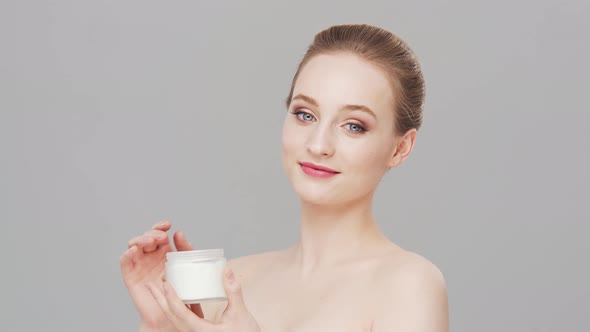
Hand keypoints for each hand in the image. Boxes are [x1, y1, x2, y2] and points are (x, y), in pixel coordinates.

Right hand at [120, 221, 204, 330]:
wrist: (171, 314)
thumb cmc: (180, 291)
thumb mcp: (186, 267)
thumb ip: (185, 250)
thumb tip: (179, 233)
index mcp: (163, 252)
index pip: (159, 233)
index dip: (160, 226)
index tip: (168, 225)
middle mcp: (150, 256)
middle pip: (145, 237)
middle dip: (152, 233)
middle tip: (161, 238)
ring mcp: (139, 265)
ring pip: (133, 245)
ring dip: (140, 240)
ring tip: (150, 242)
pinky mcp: (130, 276)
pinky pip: (124, 261)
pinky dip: (127, 254)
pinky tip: (134, 251)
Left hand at [146, 266, 260, 331]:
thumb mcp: (240, 313)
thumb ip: (233, 291)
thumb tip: (226, 269)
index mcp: (200, 331)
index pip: (180, 313)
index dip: (170, 298)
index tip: (164, 283)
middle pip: (172, 316)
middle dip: (160, 300)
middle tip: (150, 284)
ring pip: (176, 319)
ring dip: (167, 303)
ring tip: (160, 288)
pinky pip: (184, 320)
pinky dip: (178, 308)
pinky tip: (179, 298)